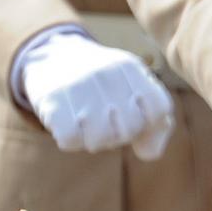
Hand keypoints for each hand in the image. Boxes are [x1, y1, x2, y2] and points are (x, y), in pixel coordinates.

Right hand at [18, 31, 175, 158]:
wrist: (51, 57)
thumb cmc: (102, 86)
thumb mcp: (134, 91)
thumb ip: (155, 123)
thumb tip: (150, 154)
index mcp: (131, 67)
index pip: (160, 109)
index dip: (148, 123)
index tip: (132, 115)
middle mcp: (108, 72)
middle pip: (130, 129)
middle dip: (119, 135)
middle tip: (105, 122)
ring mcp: (79, 84)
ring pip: (100, 139)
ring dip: (93, 140)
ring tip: (86, 123)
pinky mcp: (52, 99)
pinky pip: (70, 140)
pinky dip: (70, 140)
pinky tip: (68, 123)